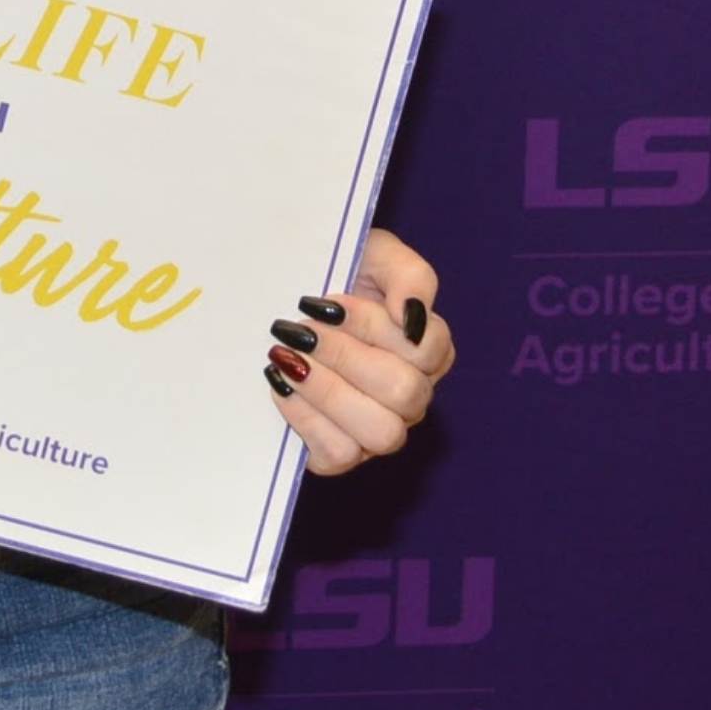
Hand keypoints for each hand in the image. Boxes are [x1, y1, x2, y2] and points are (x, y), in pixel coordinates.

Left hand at [265, 227, 454, 475]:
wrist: (292, 296)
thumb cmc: (343, 275)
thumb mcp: (378, 254)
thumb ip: (410, 276)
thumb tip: (412, 319)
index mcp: (429, 348)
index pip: (424, 350)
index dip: (371, 325)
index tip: (327, 302)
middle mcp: (412, 395)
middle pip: (404, 394)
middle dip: (344, 356)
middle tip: (300, 329)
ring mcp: (378, 428)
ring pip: (381, 433)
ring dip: (328, 392)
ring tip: (286, 357)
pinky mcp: (340, 452)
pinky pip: (338, 455)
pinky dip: (306, 420)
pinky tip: (282, 383)